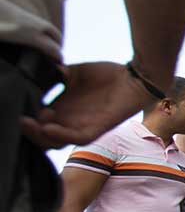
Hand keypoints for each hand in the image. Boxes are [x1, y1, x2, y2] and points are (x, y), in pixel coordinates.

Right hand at [20, 61, 154, 148]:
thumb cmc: (108, 75)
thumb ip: (59, 74)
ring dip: (41, 134)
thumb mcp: (77, 72)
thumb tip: (44, 70)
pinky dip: (61, 135)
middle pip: (43, 136)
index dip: (28, 116)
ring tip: (32, 122)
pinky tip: (49, 126)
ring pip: (56, 141)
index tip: (21, 106)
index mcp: (64, 109)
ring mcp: (83, 127)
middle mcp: (70, 121)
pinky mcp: (97, 129)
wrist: (136, 78)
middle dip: (30, 129)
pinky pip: (77, 138)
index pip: (39, 120)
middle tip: (23, 118)